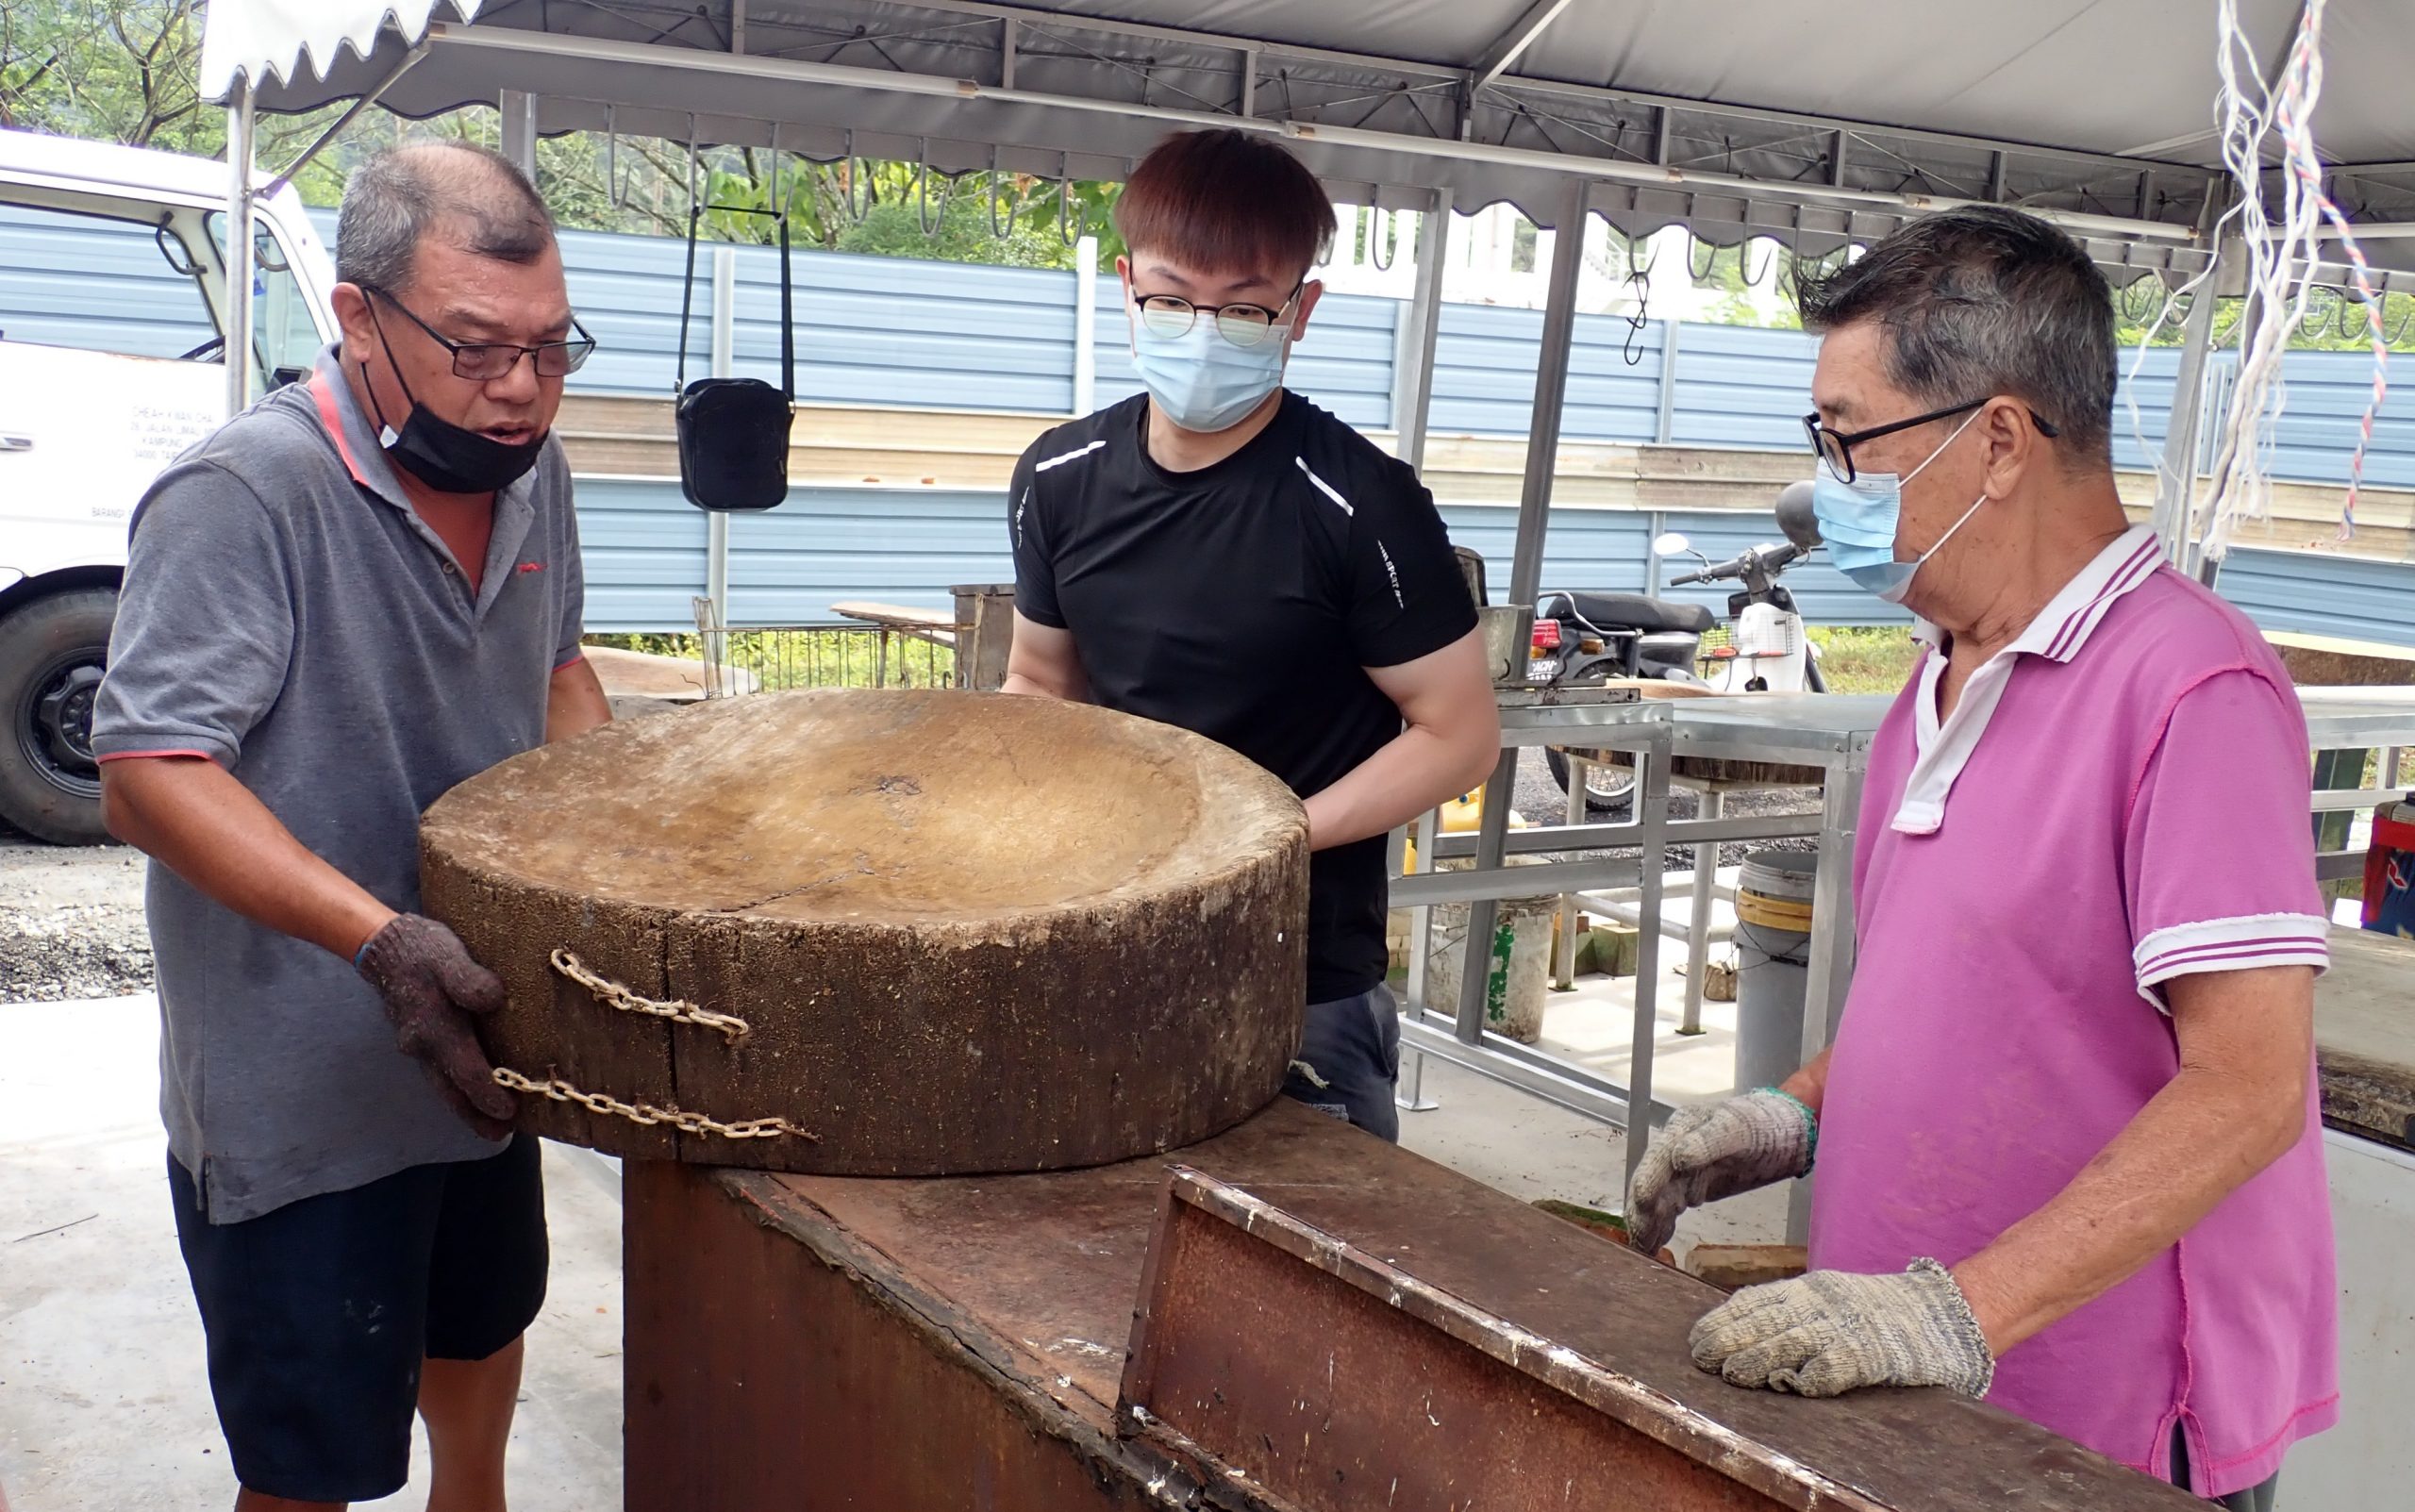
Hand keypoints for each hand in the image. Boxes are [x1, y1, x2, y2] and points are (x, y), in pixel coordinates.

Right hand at [356, 914, 516, 1137]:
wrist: (385, 947)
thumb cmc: (423, 950)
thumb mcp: (448, 955)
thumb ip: (468, 978)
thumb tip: (493, 999)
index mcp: (434, 1027)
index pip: (465, 1068)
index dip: (487, 1093)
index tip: (508, 1112)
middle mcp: (422, 1044)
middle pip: (451, 1090)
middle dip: (476, 1114)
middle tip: (502, 1136)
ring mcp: (418, 1046)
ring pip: (444, 1086)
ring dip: (467, 1107)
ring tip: (494, 1128)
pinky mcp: (420, 1041)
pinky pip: (440, 1073)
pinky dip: (457, 1089)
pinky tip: (472, 1095)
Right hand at [1625, 1089, 1814, 1255]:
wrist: (1786, 1131)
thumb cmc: (1765, 1124)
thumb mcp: (1739, 1128)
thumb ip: (1708, 1141)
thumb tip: (1678, 1157)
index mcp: (1682, 1128)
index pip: (1658, 1158)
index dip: (1648, 1180)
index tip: (1641, 1203)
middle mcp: (1675, 1149)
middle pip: (1652, 1182)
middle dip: (1642, 1211)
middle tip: (1638, 1240)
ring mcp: (1684, 1170)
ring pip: (1659, 1199)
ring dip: (1649, 1223)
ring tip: (1641, 1250)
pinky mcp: (1695, 1186)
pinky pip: (1673, 1207)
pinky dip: (1663, 1225)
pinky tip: (1655, 1243)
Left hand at [1688, 1259, 1994, 1397]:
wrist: (1943, 1313)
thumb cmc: (1879, 1313)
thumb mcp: (1830, 1299)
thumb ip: (1793, 1312)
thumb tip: (1741, 1326)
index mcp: (1812, 1290)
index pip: (1757, 1300)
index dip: (1725, 1319)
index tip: (1697, 1337)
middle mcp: (1825, 1305)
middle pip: (1768, 1320)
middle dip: (1731, 1338)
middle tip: (1702, 1358)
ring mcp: (1849, 1327)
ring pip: (1795, 1341)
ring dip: (1762, 1359)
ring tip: (1734, 1374)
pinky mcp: (1874, 1353)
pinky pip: (1841, 1364)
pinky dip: (1819, 1375)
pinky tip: (1798, 1386)